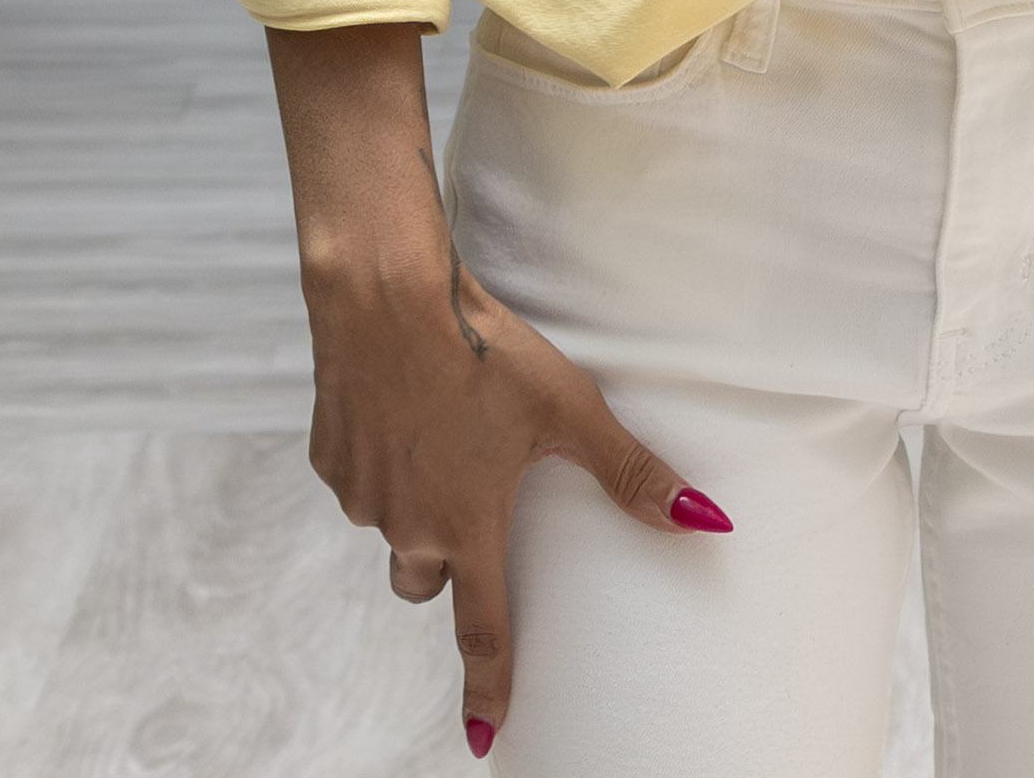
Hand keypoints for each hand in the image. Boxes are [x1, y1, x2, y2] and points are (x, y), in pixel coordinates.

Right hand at [272, 22, 725, 760]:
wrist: (385, 299)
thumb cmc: (484, 352)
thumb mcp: (569, 410)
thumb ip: (630, 473)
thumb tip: (704, 520)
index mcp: (465, 526)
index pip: (482, 629)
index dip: (489, 685)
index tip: (488, 736)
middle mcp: (405, 525)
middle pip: (427, 580)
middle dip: (448, 564)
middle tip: (473, 510)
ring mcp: (360, 495)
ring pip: (392, 526)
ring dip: (416, 504)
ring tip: (446, 436)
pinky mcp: (329, 457)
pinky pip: (360, 481)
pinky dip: (383, 461)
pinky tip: (407, 411)